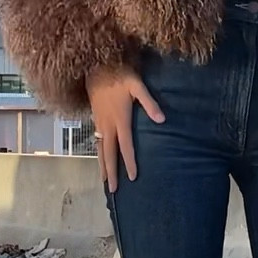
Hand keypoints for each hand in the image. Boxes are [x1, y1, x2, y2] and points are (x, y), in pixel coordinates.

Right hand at [86, 63, 163, 191]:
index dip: (130, 163)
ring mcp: (99, 123)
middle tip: (113, 190)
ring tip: (104, 181)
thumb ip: (149, 103)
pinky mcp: (95, 119)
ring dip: (102, 166)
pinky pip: (97, 142)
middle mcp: (108, 125)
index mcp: (120, 119)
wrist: (95, 66)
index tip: (133, 178)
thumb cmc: (119, 74)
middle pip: (109, 153)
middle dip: (111, 172)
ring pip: (100, 149)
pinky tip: (101, 158)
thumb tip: (162, 120)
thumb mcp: (137, 85)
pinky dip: (99, 154)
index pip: (126, 146)